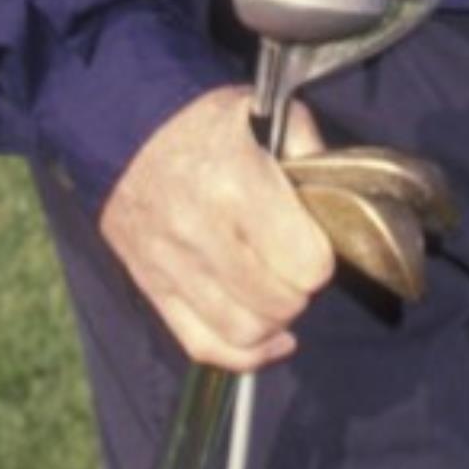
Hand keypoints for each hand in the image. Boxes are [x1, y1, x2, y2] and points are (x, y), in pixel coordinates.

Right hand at [100, 86, 336, 368]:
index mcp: (235, 185)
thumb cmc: (205, 123)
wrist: (125, 129)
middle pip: (279, 303)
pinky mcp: (152, 288)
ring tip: (279, 293)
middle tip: (297, 264)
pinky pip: (203, 346)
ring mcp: (171, 266)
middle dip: (301, 289)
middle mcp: (199, 232)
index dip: (321, 258)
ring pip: (244, 332)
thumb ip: (312, 155)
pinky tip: (270, 339)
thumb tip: (342, 200)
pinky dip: (244, 354)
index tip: (316, 242)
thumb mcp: (267, 115)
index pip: (306, 265)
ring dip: (275, 322)